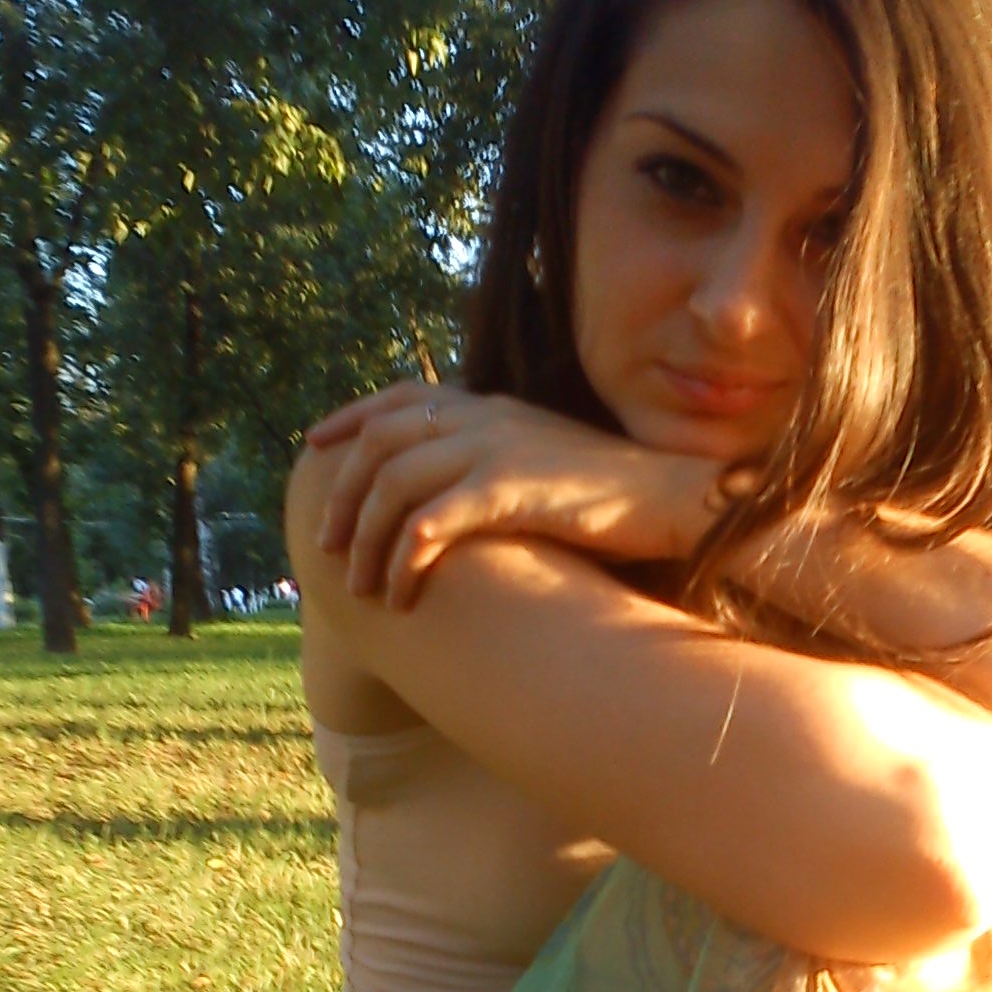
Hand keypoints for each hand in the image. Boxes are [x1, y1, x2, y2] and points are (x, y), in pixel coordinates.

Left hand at [306, 381, 736, 605]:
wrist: (676, 499)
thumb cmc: (620, 497)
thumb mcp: (549, 462)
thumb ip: (502, 462)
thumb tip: (463, 493)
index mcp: (491, 405)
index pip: (400, 397)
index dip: (350, 418)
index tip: (316, 444)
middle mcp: (484, 416)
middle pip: (381, 443)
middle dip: (343, 495)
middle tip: (329, 544)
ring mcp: (494, 448)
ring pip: (394, 485)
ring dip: (367, 540)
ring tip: (362, 586)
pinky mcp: (508, 489)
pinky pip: (427, 523)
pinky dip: (403, 560)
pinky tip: (403, 594)